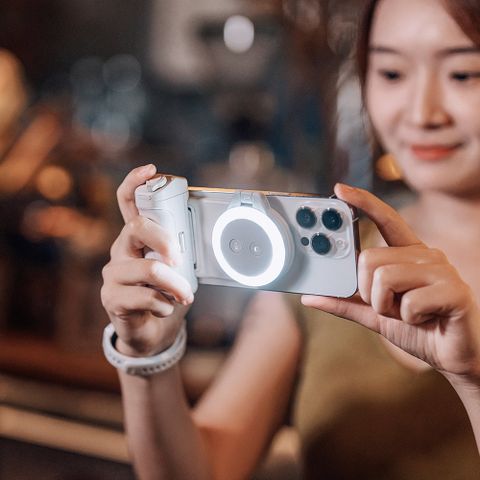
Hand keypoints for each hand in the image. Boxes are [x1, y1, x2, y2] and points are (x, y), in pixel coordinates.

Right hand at [101, 165, 193, 356]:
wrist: (152, 330)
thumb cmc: (166, 294)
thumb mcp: (178, 269)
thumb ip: (184, 253)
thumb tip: (216, 239)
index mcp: (136, 238)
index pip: (128, 203)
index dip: (135, 182)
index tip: (151, 170)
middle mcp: (120, 250)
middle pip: (137, 228)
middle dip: (166, 241)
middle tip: (181, 260)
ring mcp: (113, 273)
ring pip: (149, 269)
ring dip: (176, 285)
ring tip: (184, 295)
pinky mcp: (112, 297)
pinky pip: (145, 296)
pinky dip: (166, 304)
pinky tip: (166, 308)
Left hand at [302, 184, 479, 381]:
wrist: (457, 356)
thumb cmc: (419, 329)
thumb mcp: (374, 314)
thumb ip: (345, 302)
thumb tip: (310, 297)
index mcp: (408, 254)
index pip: (385, 219)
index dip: (363, 202)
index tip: (339, 189)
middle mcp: (426, 254)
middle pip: (369, 258)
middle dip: (370, 292)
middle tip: (390, 306)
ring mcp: (442, 269)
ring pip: (384, 278)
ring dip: (387, 307)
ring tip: (409, 314)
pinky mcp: (454, 290)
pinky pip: (408, 303)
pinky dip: (408, 319)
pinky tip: (427, 320)